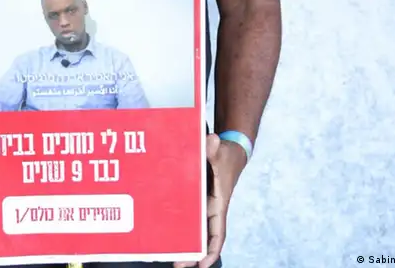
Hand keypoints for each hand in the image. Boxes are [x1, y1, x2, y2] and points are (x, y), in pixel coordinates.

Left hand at [174, 133, 246, 267]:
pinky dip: (178, 226)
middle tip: (177, 266)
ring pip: (193, 230)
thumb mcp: (221, 150)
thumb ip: (215, 148)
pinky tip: (165, 233)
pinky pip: (186, 217)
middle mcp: (211, 208)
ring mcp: (202, 205)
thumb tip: (213, 140)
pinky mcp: (194, 199)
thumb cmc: (227, 154)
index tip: (203, 264)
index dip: (212, 250)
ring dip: (184, 243)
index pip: (218, 233)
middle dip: (192, 253)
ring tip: (169, 258)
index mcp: (219, 204)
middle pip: (202, 237)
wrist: (229, 150)